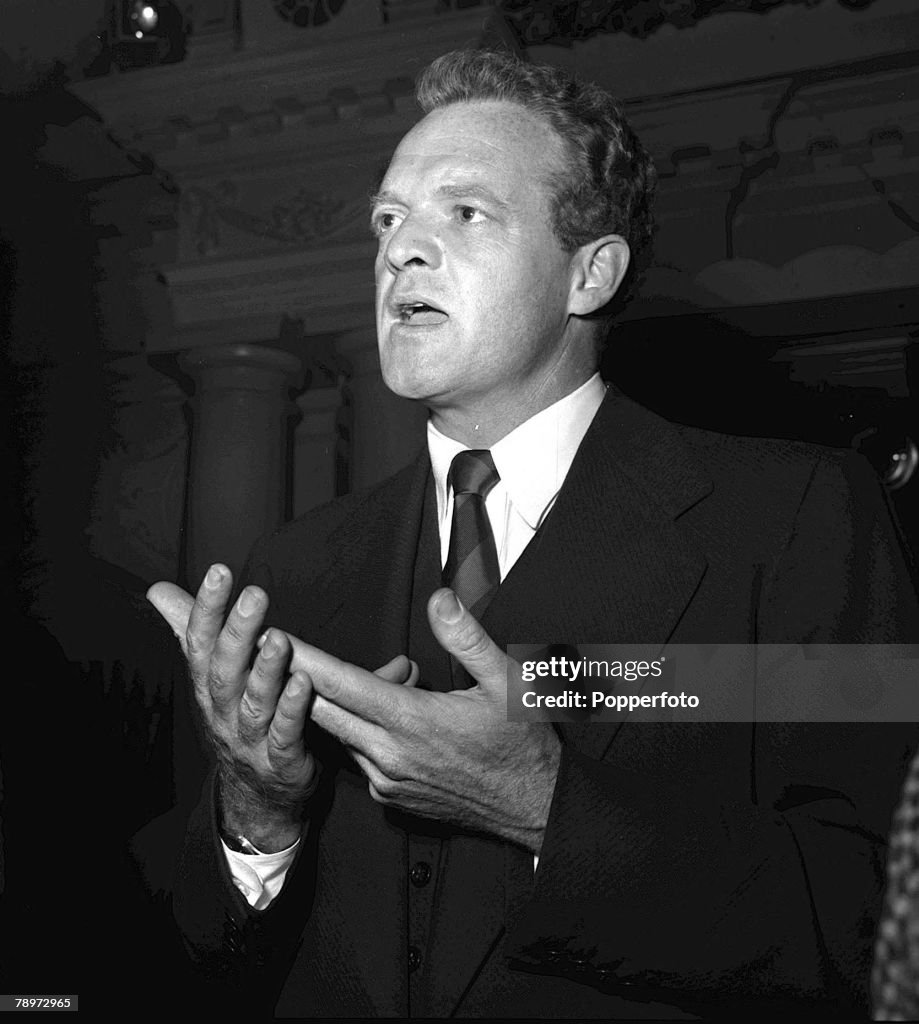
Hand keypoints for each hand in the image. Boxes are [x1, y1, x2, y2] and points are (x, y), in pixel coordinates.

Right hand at [148, 565, 419, 852]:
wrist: (258, 796)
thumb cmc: (239, 721)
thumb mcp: (214, 678)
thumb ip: (194, 631)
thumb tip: (158, 590)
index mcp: (208, 688)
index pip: (199, 645)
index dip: (206, 609)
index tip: (219, 571)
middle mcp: (223, 713)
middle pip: (224, 671)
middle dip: (237, 633)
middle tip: (255, 595)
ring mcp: (250, 740)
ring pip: (254, 704)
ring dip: (265, 671)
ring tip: (280, 639)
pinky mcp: (281, 763)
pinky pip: (285, 736)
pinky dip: (293, 711)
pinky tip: (305, 683)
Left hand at [282, 589, 561, 854]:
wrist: (534, 806)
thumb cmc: (521, 740)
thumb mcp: (506, 679)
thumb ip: (466, 637)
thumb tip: (439, 599)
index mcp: (412, 721)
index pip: (341, 684)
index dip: (303, 658)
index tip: (272, 637)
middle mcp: (390, 754)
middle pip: (322, 710)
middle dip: (296, 675)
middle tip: (272, 645)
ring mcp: (387, 779)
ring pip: (341, 732)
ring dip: (340, 701)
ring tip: (368, 673)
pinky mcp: (391, 796)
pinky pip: (359, 755)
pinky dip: (361, 729)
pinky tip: (389, 713)